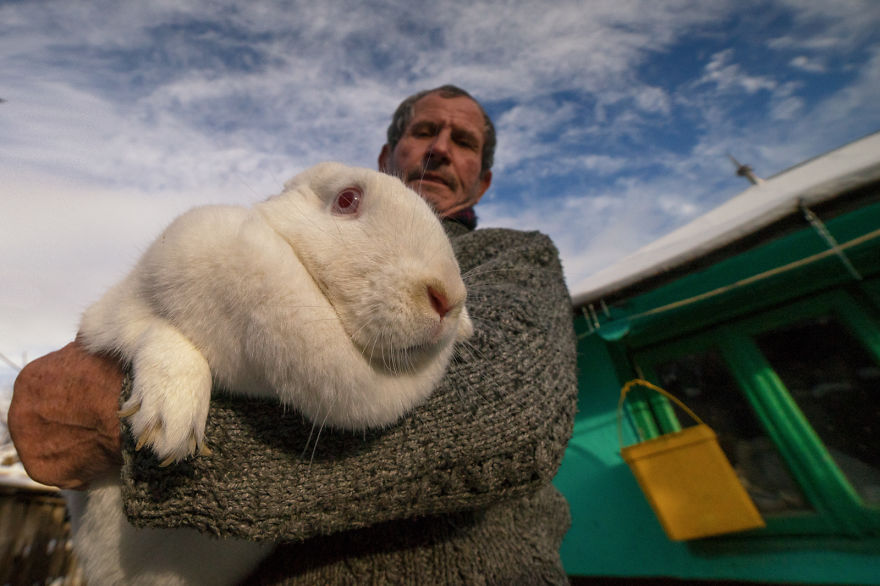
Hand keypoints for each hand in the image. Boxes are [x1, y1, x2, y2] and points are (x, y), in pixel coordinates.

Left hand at [8, 339, 123, 489]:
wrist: (132, 410)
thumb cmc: (118, 375)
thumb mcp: (95, 346)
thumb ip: (81, 348)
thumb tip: (86, 337)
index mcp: (30, 379)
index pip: (47, 391)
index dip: (72, 396)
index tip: (93, 400)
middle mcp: (20, 411)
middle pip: (46, 420)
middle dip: (69, 421)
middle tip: (99, 421)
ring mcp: (29, 444)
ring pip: (54, 446)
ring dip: (76, 446)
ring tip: (104, 440)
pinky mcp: (44, 471)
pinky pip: (67, 472)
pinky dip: (85, 469)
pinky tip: (104, 459)